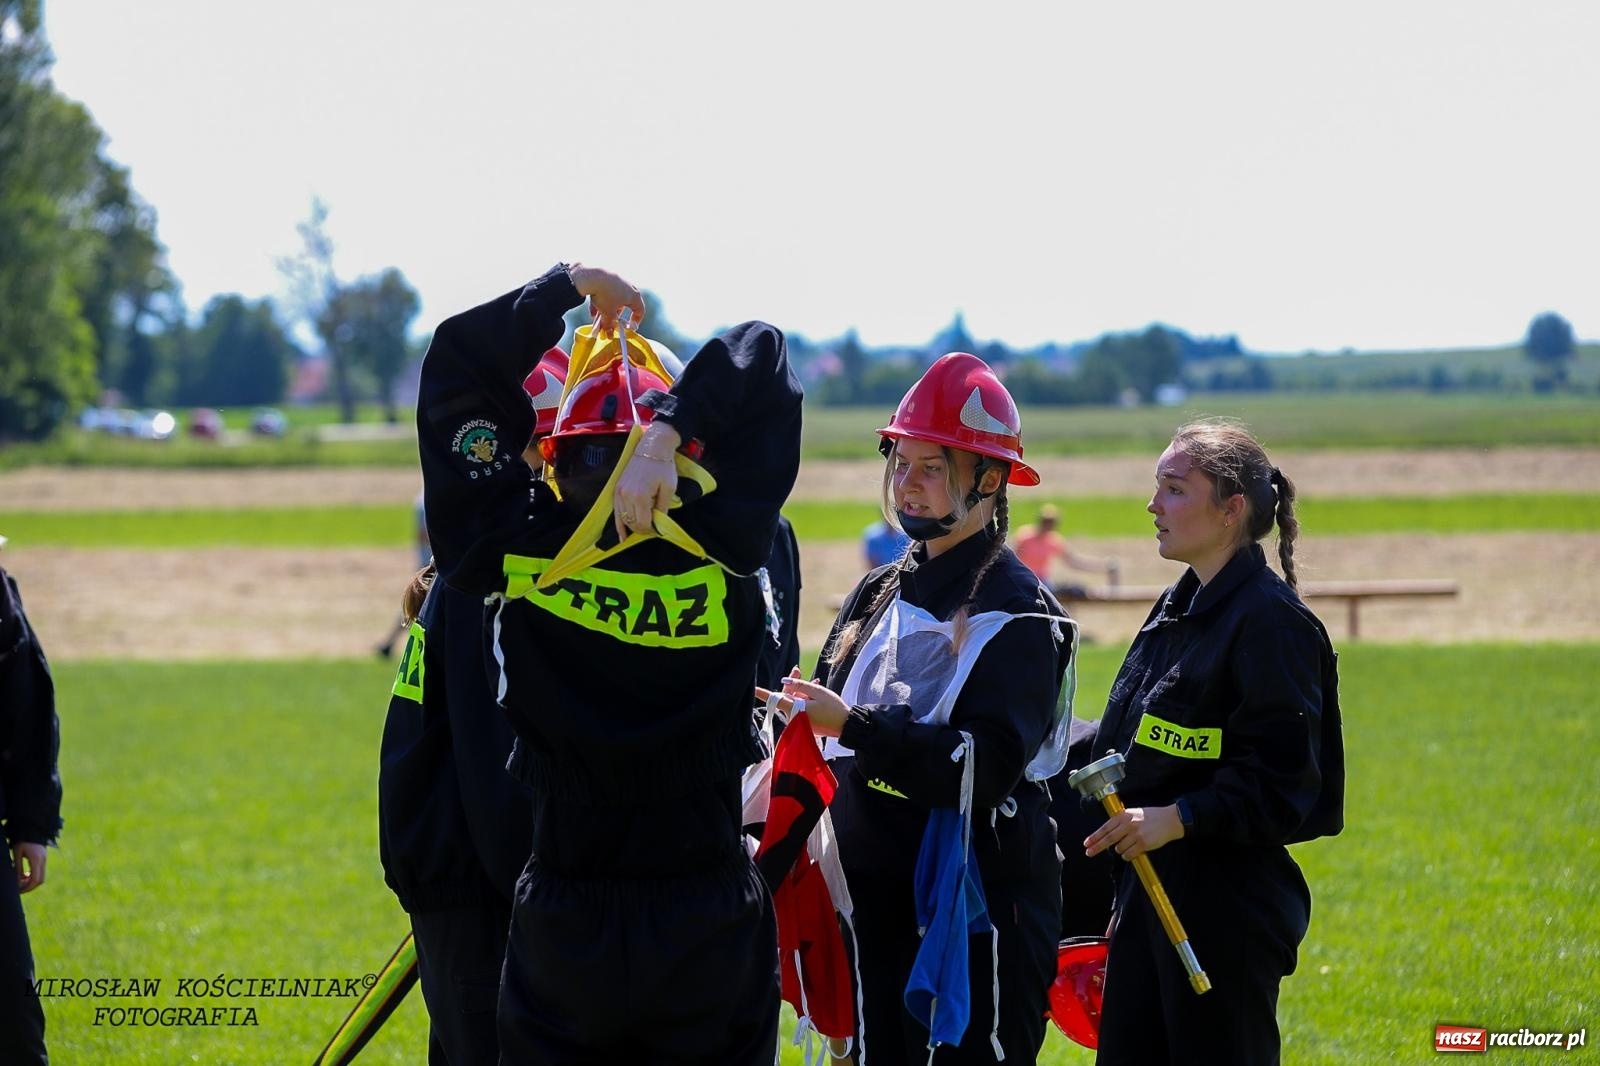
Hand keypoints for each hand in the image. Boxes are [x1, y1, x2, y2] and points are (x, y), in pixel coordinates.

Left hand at [13, 842, 46, 892]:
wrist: (32, 828)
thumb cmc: (22, 840)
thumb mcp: (17, 854)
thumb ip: (18, 868)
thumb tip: (18, 881)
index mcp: (36, 859)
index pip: (35, 879)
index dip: (27, 887)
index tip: (19, 890)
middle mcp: (43, 860)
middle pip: (40, 880)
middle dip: (30, 887)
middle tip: (20, 889)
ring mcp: (45, 859)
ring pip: (41, 876)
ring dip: (32, 882)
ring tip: (21, 881)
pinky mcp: (44, 857)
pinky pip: (41, 871)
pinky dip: (34, 876)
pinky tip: (25, 875)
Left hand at [567, 263, 645, 334]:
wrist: (592, 276)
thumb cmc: (605, 296)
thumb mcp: (607, 314)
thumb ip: (609, 325)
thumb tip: (608, 334)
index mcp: (634, 296)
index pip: (640, 311)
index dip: (635, 321)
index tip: (628, 328)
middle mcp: (630, 287)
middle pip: (624, 306)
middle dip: (615, 317)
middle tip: (608, 325)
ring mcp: (619, 281)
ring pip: (613, 299)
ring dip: (606, 310)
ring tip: (597, 318)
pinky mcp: (609, 276)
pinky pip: (607, 292)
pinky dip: (601, 301)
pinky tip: (592, 309)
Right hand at [612, 423, 680, 539]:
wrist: (651, 447)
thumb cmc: (663, 466)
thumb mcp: (669, 488)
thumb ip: (663, 508)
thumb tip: (659, 524)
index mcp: (640, 496)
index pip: (643, 523)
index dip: (651, 530)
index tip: (658, 530)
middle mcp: (626, 496)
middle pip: (632, 523)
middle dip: (643, 529)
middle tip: (653, 529)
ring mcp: (619, 492)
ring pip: (623, 519)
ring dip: (633, 526)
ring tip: (643, 529)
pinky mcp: (616, 489)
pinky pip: (616, 512)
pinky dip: (619, 524)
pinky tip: (622, 536)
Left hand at [753, 671, 849, 737]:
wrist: (846, 726)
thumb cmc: (833, 708)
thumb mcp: (817, 691)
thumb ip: (799, 685)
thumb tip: (784, 681)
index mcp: (794, 710)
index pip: (774, 699)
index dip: (762, 693)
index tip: (752, 689)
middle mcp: (793, 718)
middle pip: (786, 697)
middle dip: (791, 683)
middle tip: (797, 669)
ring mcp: (799, 723)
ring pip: (794, 702)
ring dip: (801, 691)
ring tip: (815, 681)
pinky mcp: (804, 725)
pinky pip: (800, 709)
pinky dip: (805, 700)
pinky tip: (814, 689)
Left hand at [1084, 805, 1182, 861]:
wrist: (1170, 820)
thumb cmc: (1151, 817)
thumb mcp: (1133, 813)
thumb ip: (1121, 821)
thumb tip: (1106, 833)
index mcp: (1124, 816)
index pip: (1105, 828)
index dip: (1094, 837)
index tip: (1086, 843)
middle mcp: (1128, 824)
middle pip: (1108, 839)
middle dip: (1097, 847)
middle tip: (1089, 853)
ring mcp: (1136, 834)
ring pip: (1119, 849)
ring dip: (1120, 850)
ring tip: (1130, 844)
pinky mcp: (1143, 844)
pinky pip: (1129, 854)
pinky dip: (1128, 855)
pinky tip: (1133, 851)